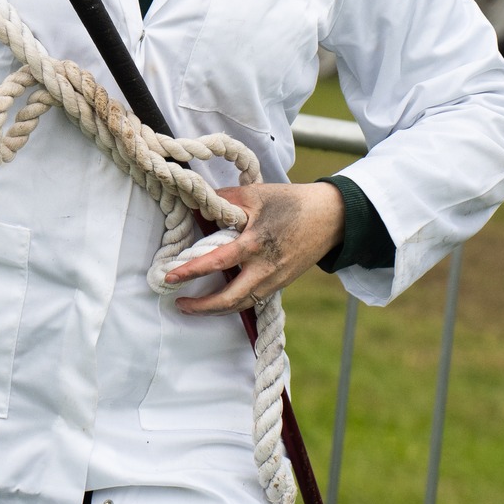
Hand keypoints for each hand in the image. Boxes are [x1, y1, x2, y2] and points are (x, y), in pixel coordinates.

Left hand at [166, 181, 345, 315]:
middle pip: (230, 299)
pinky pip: (255, 298)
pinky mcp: (283, 282)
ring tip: (195, 306)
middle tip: (179, 304)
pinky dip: (235, 303)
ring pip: (243, 304)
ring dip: (217, 309)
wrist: (333, 216)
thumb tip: (198, 204)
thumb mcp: (255, 194)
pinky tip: (221, 300)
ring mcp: (276, 279)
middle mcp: (266, 268)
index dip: (191, 271)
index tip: (170, 276)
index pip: (217, 262)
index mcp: (255, 244)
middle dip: (202, 307)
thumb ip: (223, 201)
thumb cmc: (292, 202)